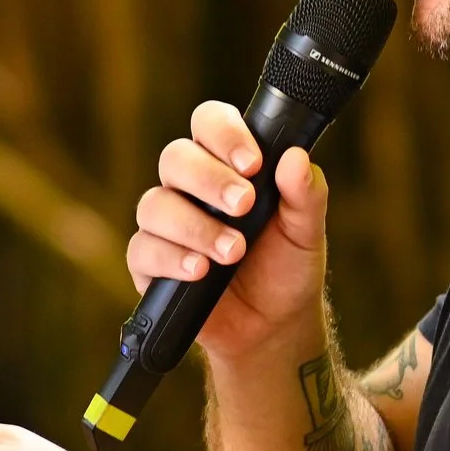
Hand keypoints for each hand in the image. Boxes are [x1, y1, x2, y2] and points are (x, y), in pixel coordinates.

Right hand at [128, 101, 328, 362]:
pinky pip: (143, 249)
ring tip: (232, 251)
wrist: (274, 326)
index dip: (225, 134)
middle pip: (176, 158)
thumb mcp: (306, 231)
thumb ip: (305, 194)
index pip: (210, 124)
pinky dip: (172, 258)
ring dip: (196, 226)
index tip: (253, 163)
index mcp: (227, 165)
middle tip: (245, 205)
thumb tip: (296, 157)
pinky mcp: (149, 263)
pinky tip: (199, 270)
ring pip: (156, 204)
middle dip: (210, 179)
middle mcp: (190, 188)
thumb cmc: (286, 267)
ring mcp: (166, 224)